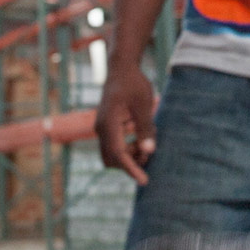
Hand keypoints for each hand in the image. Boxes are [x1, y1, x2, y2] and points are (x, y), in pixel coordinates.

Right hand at [94, 62, 158, 183]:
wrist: (122, 69)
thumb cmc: (134, 84)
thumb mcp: (144, 104)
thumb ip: (145, 128)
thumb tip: (149, 151)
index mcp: (108, 123)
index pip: (118, 154)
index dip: (131, 169)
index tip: (144, 181)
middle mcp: (101, 128)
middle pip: (112, 159)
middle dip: (130, 162)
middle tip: (149, 152)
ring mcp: (102, 128)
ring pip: (112, 154)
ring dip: (130, 154)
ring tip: (148, 138)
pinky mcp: (106, 127)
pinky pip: (114, 145)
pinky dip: (127, 147)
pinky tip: (142, 134)